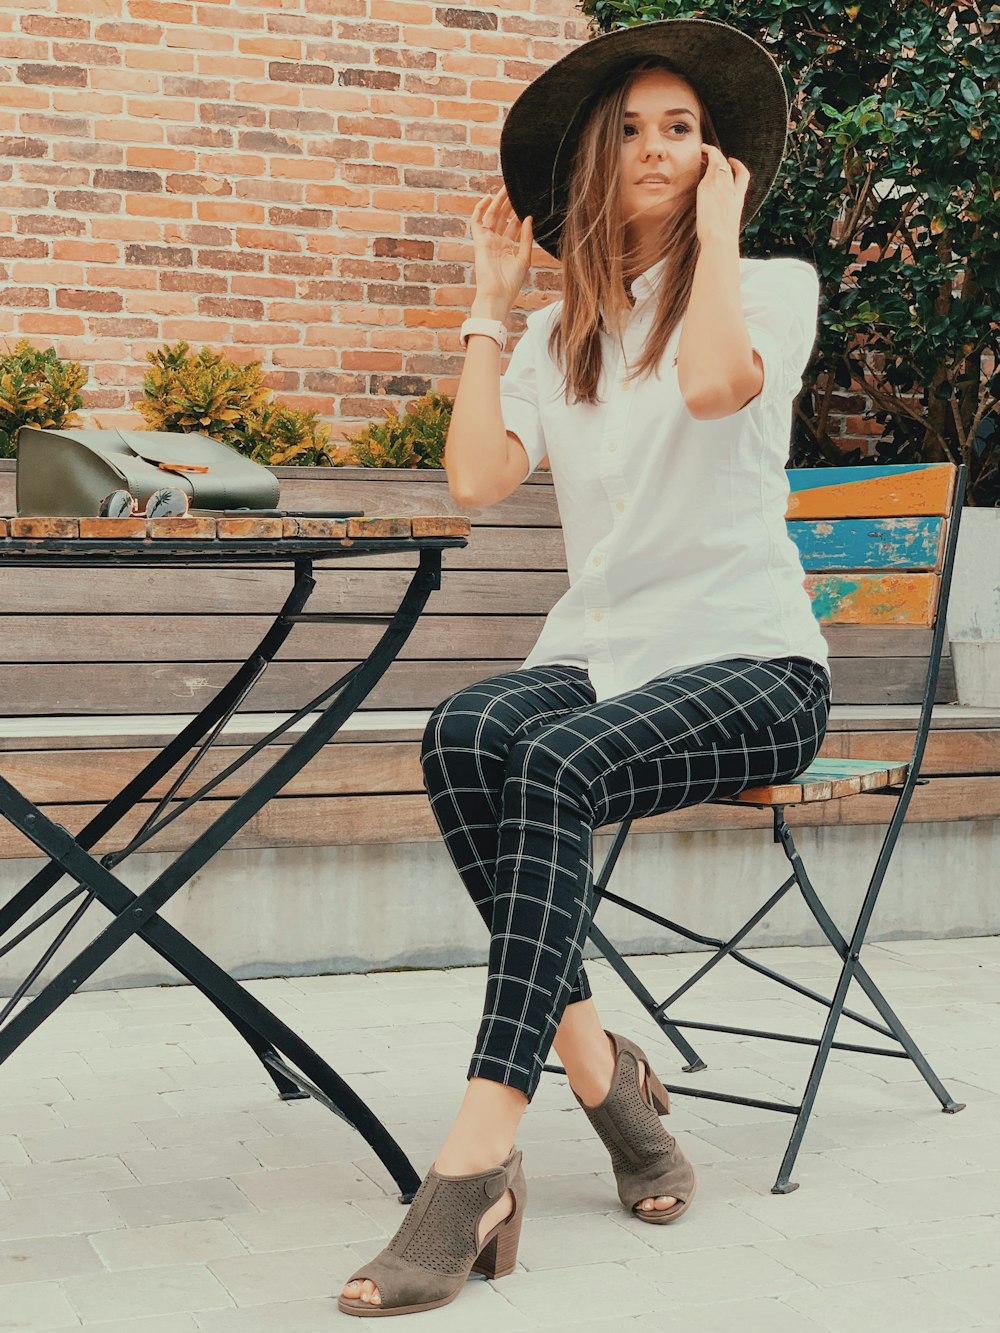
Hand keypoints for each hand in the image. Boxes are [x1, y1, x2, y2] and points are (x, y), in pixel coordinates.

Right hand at [469, 187, 532, 320]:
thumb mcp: (524, 258)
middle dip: (509, 203)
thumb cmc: (511, 282)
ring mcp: (487, 241)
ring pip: (492, 216)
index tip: (526, 199)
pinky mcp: (479, 241)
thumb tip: (529, 218)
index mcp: (509, 248)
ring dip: (497, 202)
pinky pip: (476, 222)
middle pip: (503, 218)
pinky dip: (480, 209)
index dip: (519, 212)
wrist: (497, 294)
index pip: (514, 225)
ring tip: (505, 188)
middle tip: (515, 188)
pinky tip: (488, 198)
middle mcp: (497, 242)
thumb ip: (527, 237)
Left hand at [695, 145, 750, 245]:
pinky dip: (708, 153)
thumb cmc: (721, 241)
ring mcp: (721, 185)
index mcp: (738, 200)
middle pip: (730, 168)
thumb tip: (715, 227)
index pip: (743, 177)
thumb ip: (722, 219)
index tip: (733, 162)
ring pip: (720, 163)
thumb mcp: (726, 227)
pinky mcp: (709, 185)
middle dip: (723, 159)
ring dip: (714, 153)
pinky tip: (702, 149)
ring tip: (705, 148)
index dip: (739, 167)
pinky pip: (711, 163)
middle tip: (713, 154)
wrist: (720, 239)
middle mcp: (732, 189)